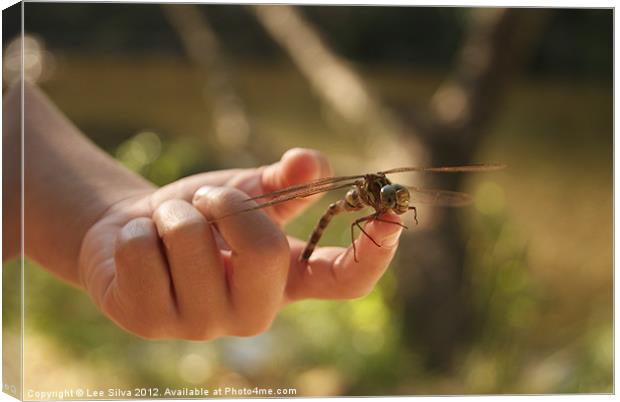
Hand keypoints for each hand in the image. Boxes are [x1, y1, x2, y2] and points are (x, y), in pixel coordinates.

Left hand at [78, 148, 403, 339]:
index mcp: (287, 280)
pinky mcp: (149, 323)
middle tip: (208, 198)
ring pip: (192, 244)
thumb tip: (311, 160)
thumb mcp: (246, 193)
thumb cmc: (201, 214)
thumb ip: (282, 181)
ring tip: (169, 223)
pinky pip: (142, 252)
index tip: (393, 210)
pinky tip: (140, 244)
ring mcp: (201, 324)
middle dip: (231, 206)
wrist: (131, 230)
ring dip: (175, 212)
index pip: (345, 282)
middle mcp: (253, 312)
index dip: (374, 252)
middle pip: (266, 254)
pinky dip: (137, 229)